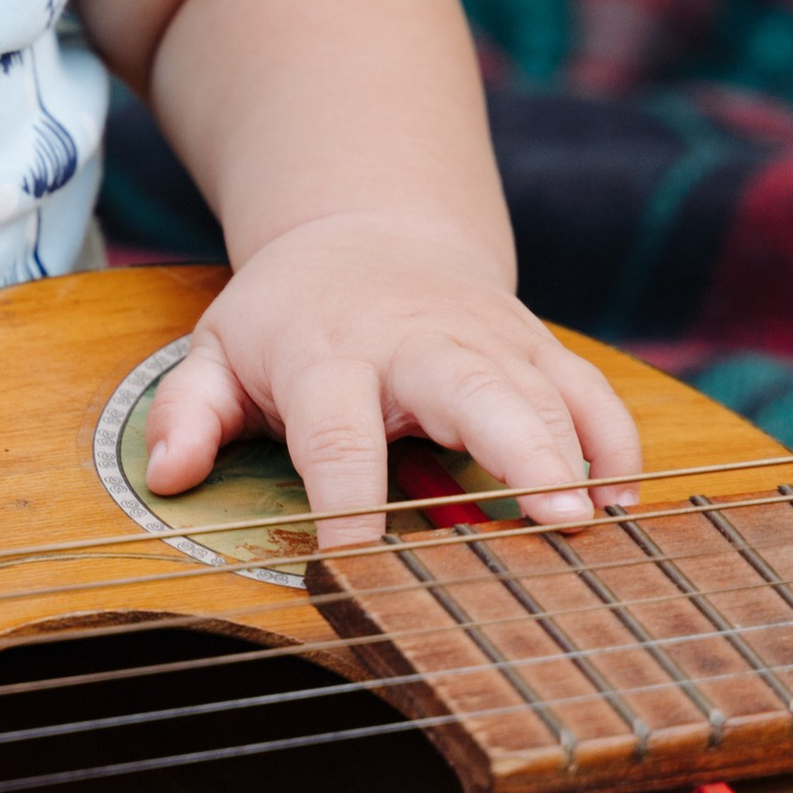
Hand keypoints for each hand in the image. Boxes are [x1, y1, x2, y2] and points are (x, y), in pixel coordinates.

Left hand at [142, 216, 640, 544]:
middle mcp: (417, 341)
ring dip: (577, 456)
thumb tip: (168, 477)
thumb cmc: (288, 315)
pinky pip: (587, 389)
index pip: (337, 434)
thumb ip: (186, 413)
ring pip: (542, 392)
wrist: (367, 227)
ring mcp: (486, 339)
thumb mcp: (218, 350)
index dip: (346, 500)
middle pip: (471, 390)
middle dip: (516, 451)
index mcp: (328, 353)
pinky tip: (624, 499)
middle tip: (554, 518)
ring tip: (599, 526)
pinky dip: (613, 439)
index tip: (358, 564)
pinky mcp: (535, 344)